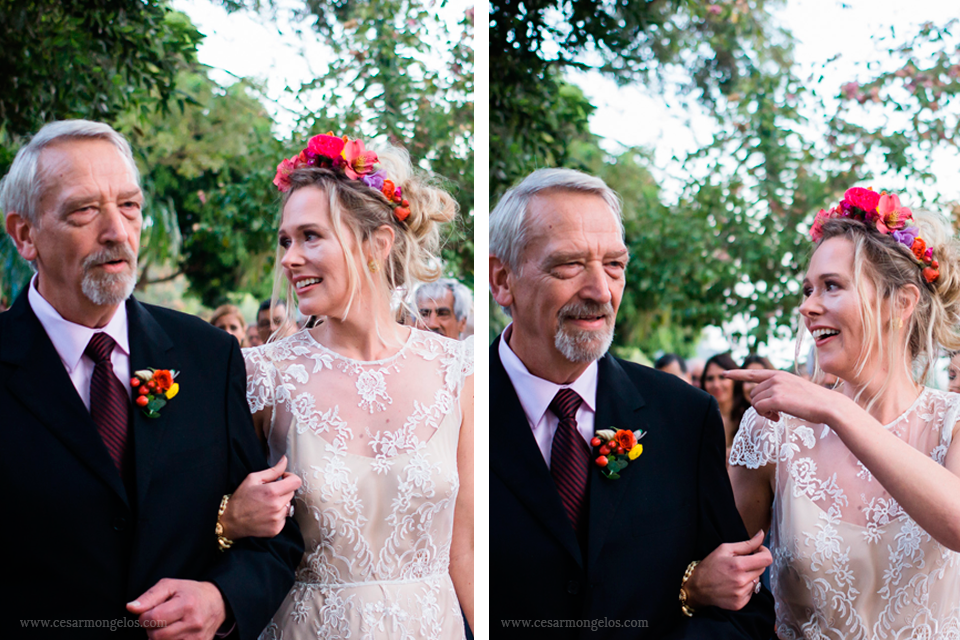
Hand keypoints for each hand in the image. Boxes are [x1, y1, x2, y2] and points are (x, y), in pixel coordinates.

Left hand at [127, 579, 225, 639]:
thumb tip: (130, 608)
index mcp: (187, 605)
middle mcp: (194, 623)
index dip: (144, 617)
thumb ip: (149, 597)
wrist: (217, 603)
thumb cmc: (190, 592)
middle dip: (151, 629)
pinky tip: (173, 633)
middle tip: (159, 620)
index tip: (148, 613)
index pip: (154, 619)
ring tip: (168, 626)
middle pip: (156, 636)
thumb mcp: (171, 586)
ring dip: (159, 637)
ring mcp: (197, 638)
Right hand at [220, 455, 300, 538]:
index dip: (290, 478)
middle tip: (269, 493)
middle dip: (283, 490)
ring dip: (281, 503)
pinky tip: (266, 514)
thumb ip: (272, 470)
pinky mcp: (276, 529)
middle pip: (292, 493)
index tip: (282, 479)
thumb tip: (284, 460)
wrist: (231, 522)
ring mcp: (277, 519)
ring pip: (288, 505)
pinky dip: (278, 515)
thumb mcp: (253, 479)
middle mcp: (277, 506)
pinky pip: (284, 518)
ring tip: (266, 504)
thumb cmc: (240, 499)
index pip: (296, 482)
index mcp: (272, 492)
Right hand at [684, 530, 771, 610]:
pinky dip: (745, 588)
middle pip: (762, 569)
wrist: (697, 588)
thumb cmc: (709, 566)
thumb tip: (761, 534)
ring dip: (749, 576)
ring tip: (734, 575)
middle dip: (754, 564)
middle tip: (741, 563)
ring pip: (757, 581)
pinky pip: (751, 593)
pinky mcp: (740, 603)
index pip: (766, 559)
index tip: (758, 551)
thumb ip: (746, 543)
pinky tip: (733, 585)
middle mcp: (741, 581)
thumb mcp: (724, 549)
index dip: (764, 552)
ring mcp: (741, 594)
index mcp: (738, 565)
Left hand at [724, 368, 849, 424]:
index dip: (737, 374)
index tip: (724, 374)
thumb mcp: (793, 390)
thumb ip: (777, 390)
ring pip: (754, 402)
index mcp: (779, 375)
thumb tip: (760, 401)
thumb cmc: (813, 402)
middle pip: (752, 394)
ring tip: (778, 415)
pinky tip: (777, 418)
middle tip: (775, 413)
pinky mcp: (777, 398)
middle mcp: (775, 378)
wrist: (829, 406)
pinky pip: (759, 409)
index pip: (753, 373)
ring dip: (763, 412)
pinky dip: (766, 416)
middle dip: (760, 405)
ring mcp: (775, 387)